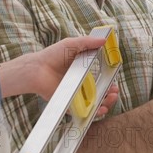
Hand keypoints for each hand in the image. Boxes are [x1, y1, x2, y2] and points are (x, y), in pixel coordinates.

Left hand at [0, 37, 118, 115]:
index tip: (115, 79)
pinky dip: (93, 112)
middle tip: (115, 91)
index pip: (101, 75)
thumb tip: (104, 39)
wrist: (37, 69)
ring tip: (111, 98)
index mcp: (83, 69)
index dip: (110, 78)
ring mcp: (76, 94)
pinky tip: (101, 109)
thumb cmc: (52, 55)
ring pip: (95, 102)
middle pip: (100, 90)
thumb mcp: (72, 44)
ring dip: (106, 102)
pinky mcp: (69, 104)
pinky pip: (83, 111)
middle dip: (110, 93)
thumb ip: (88, 42)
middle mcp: (81, 82)